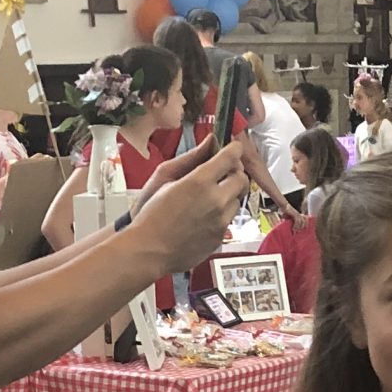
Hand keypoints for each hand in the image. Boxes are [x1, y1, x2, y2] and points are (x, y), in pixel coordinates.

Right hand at [134, 143, 246, 270]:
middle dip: (234, 173)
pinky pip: (229, 219)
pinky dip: (222, 214)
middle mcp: (216, 201)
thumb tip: (210, 141)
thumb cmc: (151, 213)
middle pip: (242, 179)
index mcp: (200, 181)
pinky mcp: (221, 237)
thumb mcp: (164, 177)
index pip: (231, 157)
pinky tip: (203, 215)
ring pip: (238, 200)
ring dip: (229, 195)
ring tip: (208, 198)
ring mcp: (221, 221)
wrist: (149, 250)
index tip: (231, 150)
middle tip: (221, 174)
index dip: (233, 150)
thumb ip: (192, 157)